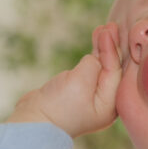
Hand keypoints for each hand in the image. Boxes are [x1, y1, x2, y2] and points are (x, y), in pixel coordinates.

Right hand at [8, 24, 122, 137]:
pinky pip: (90, 71)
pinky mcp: (79, 92)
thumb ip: (93, 65)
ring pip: (101, 67)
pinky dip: (93, 57)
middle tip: (110, 25)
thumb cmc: (58, 105)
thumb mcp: (80, 81)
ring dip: (102, 48)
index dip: (111, 49)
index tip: (108, 30)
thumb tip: (95, 57)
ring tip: (103, 29)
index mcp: (110, 104)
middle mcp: (105, 102)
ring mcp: (91, 97)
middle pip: (111, 69)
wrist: (33, 123)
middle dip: (111, 46)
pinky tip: (95, 44)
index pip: (114, 71)